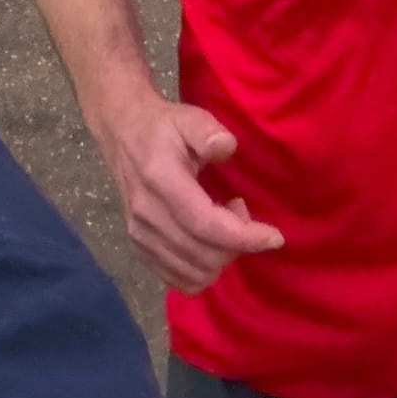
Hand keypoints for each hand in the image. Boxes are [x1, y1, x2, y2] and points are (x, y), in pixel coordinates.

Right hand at [93, 94, 283, 293]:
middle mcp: (146, 215)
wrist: (122, 135)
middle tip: (241, 210)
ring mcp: (139, 236)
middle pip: (203, 254)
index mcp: (159, 181)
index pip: (205, 224)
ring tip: (224, 223)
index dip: (244, 237)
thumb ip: (208, 131)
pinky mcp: (139, 249)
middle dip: (237, 243)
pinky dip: (204, 270)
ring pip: (194, 272)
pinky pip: (180, 280)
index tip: (274, 236)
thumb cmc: (162, 127)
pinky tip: (208, 242)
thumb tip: (227, 147)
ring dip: (222, 256)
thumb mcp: (188, 117)